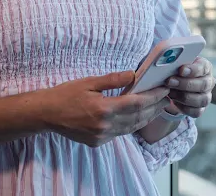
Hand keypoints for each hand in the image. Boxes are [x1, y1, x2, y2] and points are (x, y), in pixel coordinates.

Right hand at [41, 71, 169, 146]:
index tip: (164, 89)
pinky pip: (121, 133)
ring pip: (131, 128)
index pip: (136, 104)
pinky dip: (133, 124)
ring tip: (159, 107)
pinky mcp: (97, 142)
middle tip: (168, 97)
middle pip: (137, 117)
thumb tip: (134, 74)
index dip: (153, 97)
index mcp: (104, 109)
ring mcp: (101, 137)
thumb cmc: (67, 94)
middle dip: (155, 107)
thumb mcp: (90, 81)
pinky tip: (139, 116)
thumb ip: (113, 79)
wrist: (47, 114)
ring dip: (147, 117)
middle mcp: (105, 126)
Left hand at [164, 56, 215, 118]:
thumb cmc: (179, 70)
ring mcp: (206, 96)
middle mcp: (209, 82)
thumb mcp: (179, 63)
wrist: (179, 82)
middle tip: (170, 81)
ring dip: (183, 97)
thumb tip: (167, 65)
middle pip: (203, 85)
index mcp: (205, 67)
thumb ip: (176, 63)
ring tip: (170, 92)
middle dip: (185, 84)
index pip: (203, 68)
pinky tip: (174, 101)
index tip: (181, 70)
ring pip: (201, 100)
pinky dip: (184, 108)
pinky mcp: (201, 108)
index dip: (193, 70)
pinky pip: (196, 112)